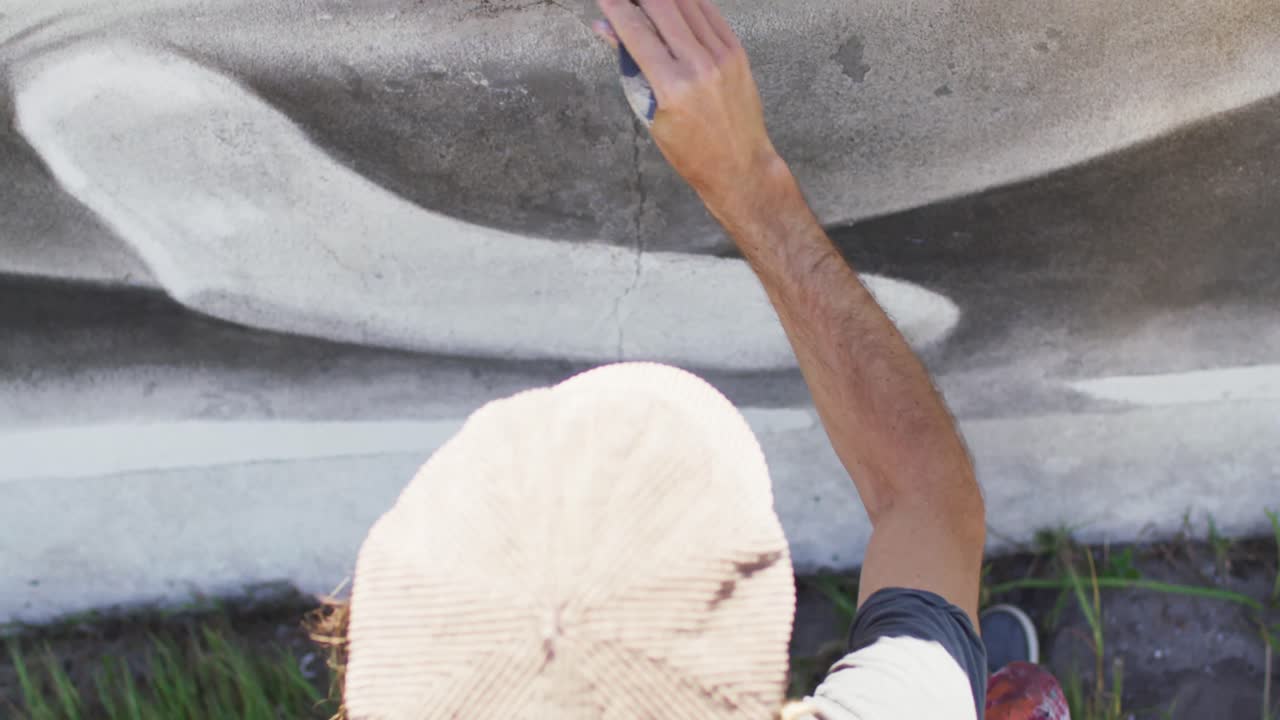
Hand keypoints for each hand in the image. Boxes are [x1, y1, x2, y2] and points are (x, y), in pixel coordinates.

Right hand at [594, 0, 784, 214]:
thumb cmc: (690, 151)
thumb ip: (631, 67)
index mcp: (672, 86)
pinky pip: (709, 13)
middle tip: (625, 0)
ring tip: (647, 3)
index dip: (615, 7)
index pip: (635, 30)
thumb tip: (604, 29)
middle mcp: (698, 65)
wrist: (740, 166)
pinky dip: (688, 3)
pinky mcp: (737, 51)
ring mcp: (721, 55)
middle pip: (661, 6)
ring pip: (687, 3)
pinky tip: (673, 4)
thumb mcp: (651, 114)